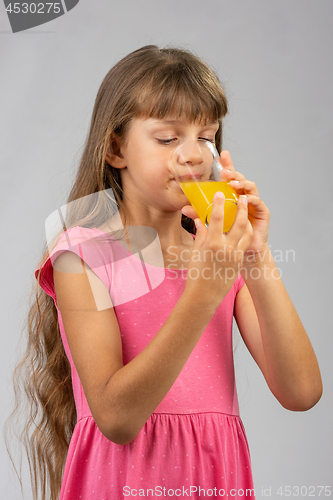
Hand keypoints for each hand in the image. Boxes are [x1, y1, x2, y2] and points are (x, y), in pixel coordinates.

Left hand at [182, 150, 269, 260]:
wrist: (245, 252)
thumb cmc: (229, 236)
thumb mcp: (212, 223)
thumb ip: (200, 214)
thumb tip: (184, 209)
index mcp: (232, 196)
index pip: (230, 177)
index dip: (228, 164)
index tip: (222, 154)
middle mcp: (244, 196)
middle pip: (240, 178)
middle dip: (233, 172)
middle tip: (224, 172)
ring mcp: (254, 203)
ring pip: (250, 187)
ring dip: (241, 183)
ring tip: (232, 184)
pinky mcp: (263, 212)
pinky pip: (258, 202)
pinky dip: (251, 199)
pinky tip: (245, 198)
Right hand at [183, 191, 252, 306]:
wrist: (204, 295)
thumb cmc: (196, 274)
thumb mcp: (196, 252)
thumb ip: (201, 234)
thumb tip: (200, 220)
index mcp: (212, 244)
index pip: (217, 218)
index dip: (219, 204)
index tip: (220, 194)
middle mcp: (226, 248)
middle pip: (237, 222)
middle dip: (241, 208)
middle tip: (241, 197)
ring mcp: (235, 255)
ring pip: (245, 232)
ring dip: (246, 219)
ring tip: (245, 210)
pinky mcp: (239, 261)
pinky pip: (245, 243)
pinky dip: (245, 233)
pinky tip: (244, 227)